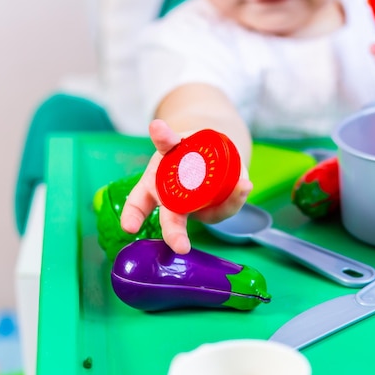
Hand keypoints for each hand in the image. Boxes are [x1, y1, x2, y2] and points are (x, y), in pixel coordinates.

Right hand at [120, 119, 252, 253]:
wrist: (205, 153)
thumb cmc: (181, 152)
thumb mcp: (171, 142)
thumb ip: (164, 139)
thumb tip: (156, 127)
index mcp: (153, 188)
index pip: (138, 205)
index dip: (134, 216)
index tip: (129, 228)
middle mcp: (173, 204)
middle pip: (172, 220)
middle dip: (175, 234)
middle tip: (181, 246)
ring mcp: (196, 209)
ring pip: (207, 217)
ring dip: (220, 209)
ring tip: (239, 188)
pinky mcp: (214, 209)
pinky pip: (223, 207)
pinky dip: (235, 197)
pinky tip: (244, 185)